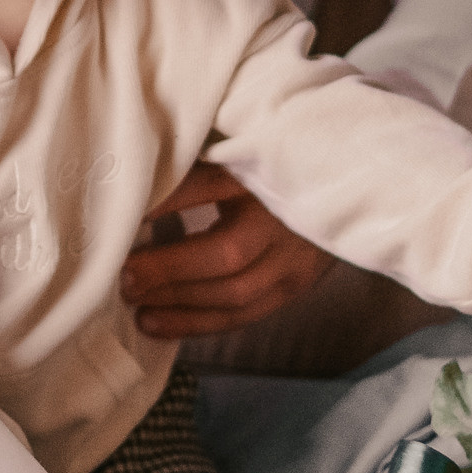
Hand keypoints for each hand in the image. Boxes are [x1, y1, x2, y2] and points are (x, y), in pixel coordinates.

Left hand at [120, 165, 334, 338]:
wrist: (346, 192)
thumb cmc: (274, 165)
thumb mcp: (242, 148)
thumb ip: (199, 152)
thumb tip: (135, 170)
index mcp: (264, 173)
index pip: (209, 186)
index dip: (167, 203)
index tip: (126, 214)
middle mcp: (281, 219)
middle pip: (226, 253)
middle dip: (170, 269)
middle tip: (125, 276)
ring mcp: (292, 259)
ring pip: (235, 293)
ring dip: (180, 305)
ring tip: (136, 306)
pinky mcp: (293, 287)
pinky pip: (243, 315)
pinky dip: (198, 324)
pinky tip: (159, 324)